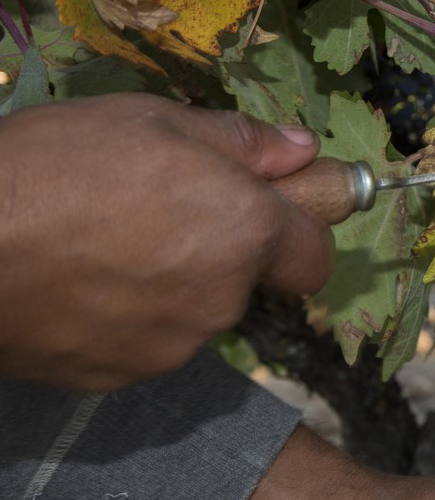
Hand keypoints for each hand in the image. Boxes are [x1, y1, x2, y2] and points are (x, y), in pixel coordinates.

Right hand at [0, 94, 333, 390]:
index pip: (315, 256)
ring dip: (168, 285)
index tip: (267, 214)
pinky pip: (142, 343)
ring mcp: (172, 347)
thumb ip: (240, 141)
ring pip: (192, 313)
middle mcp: (223, 299)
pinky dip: (123, 319)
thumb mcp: (150, 121)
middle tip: (150, 213)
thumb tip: (302, 151)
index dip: (298, 232)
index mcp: (246, 232)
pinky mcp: (120, 378)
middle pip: (246, 281)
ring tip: (96, 247)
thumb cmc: (53, 166)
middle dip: (216, 251)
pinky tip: (73, 284)